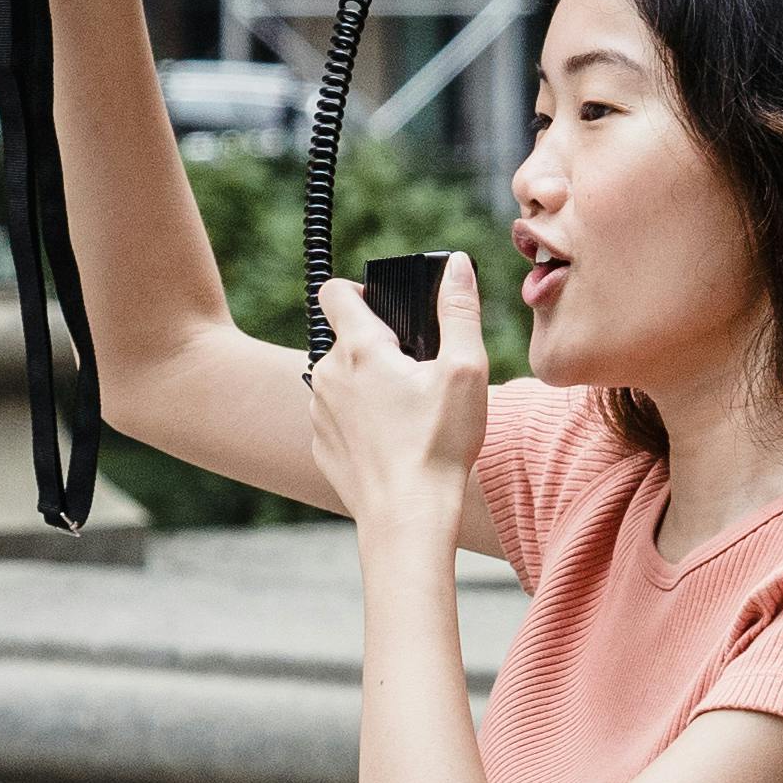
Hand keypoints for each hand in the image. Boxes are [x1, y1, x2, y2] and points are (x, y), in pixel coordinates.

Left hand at [303, 247, 487, 533]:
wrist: (407, 517)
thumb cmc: (438, 444)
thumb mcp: (464, 370)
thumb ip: (459, 311)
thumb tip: (455, 265)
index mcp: (358, 349)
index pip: (336, 291)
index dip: (361, 289)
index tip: (387, 308)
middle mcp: (326, 375)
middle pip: (344, 339)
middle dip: (377, 346)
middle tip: (417, 372)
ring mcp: (318, 412)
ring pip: (340, 379)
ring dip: (367, 383)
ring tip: (408, 411)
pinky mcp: (320, 445)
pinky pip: (338, 416)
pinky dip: (360, 419)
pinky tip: (392, 440)